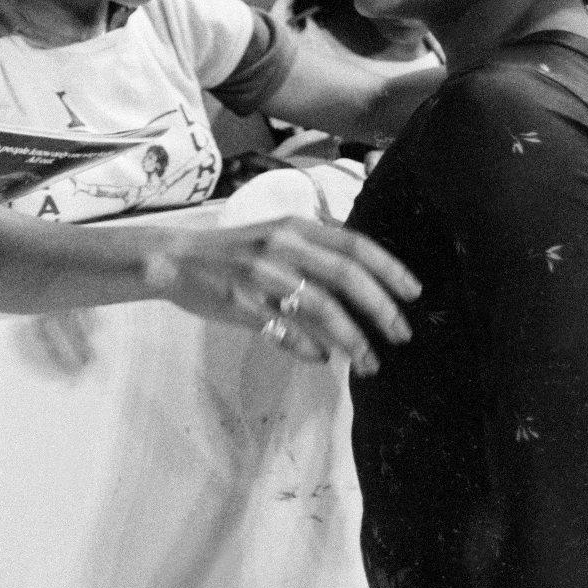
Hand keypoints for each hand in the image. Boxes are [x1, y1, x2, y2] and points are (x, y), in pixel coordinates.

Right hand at [144, 218, 419, 374]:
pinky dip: (310, 347)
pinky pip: (285, 330)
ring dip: (353, 338)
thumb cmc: (230, 250)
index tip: (414, 294)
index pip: (354, 244)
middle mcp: (281, 245)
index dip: (389, 269)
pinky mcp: (240, 303)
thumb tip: (364, 277)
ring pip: (321, 307)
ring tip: (370, 362)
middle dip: (381, 309)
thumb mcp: (275, 235)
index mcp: (294, 226)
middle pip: (345, 277)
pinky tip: (323, 358)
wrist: (173, 259)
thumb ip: (314, 248)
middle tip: (402, 334)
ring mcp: (260, 275)